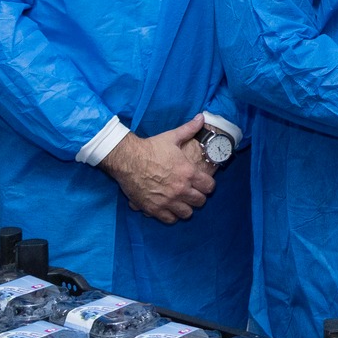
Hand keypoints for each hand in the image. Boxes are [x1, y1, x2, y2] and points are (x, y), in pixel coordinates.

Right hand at [100, 117, 217, 223]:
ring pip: (187, 214)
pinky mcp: (154, 208)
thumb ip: (189, 129)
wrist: (127, 159)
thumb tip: (201, 118)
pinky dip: (171, 216)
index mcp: (188, 173)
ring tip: (181, 202)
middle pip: (200, 202)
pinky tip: (168, 208)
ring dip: (185, 208)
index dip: (208, 185)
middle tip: (191, 192)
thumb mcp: (172, 137)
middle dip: (198, 197)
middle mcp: (181, 189)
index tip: (203, 183)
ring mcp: (168, 201)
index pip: (209, 187)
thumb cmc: (150, 148)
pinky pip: (170, 220)